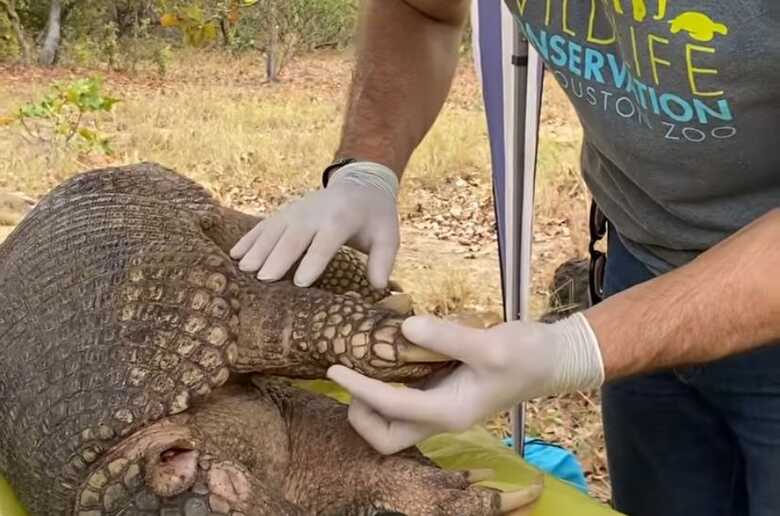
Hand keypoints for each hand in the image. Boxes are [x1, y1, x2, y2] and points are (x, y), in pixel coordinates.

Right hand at [230, 162, 399, 288]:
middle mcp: (315, 213)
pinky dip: (249, 239)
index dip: (313, 261)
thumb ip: (384, 260)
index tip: (299, 282)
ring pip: (274, 230)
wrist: (360, 184)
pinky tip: (234, 255)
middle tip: (263, 280)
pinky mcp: (286, 213)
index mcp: (341, 219)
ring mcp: (297, 211)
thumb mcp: (388, 236)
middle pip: (294, 236)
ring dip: (258, 249)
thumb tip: (379, 286)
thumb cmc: (375, 217)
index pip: (326, 242)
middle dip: (278, 257)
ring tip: (243, 270)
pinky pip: (264, 225)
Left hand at [326, 313, 603, 454]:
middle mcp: (442, 417)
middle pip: (387, 438)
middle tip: (349, 380)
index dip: (359, 390)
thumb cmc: (527, 355)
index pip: (392, 409)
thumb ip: (447, 337)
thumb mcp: (490, 344)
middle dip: (361, 415)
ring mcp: (444, 408)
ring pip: (395, 424)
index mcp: (450, 412)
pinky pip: (406, 401)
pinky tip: (384, 358)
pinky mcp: (446, 394)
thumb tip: (405, 327)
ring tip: (360, 368)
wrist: (553, 360)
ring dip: (371, 404)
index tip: (335, 369)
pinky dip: (387, 388)